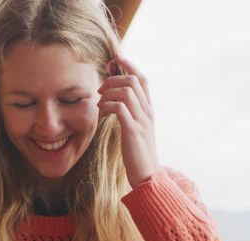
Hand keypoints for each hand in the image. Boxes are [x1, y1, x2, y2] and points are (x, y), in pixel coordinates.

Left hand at [97, 54, 159, 187]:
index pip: (143, 78)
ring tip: (100, 103)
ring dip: (109, 92)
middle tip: (100, 89)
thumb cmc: (137, 152)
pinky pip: (120, 108)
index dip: (129, 64)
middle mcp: (148, 111)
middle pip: (134, 80)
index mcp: (149, 109)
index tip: (115, 57)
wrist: (147, 174)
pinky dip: (107, 106)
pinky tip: (102, 114)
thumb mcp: (135, 128)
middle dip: (114, 78)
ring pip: (127, 91)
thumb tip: (114, 100)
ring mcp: (142, 121)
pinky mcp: (133, 131)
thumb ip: (128, 113)